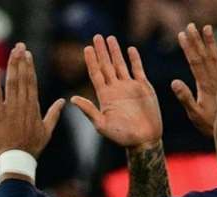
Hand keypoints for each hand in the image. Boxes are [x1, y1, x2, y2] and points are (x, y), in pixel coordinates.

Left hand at [0, 43, 64, 158]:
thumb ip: (54, 114)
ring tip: (11, 52)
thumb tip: (63, 102)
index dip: (29, 67)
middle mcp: (23, 105)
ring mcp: (11, 109)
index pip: (32, 82)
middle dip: (21, 60)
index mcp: (34, 107)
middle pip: (22, 78)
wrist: (17, 160)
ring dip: (11, 66)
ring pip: (11, 83)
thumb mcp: (47, 131)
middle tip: (19, 45)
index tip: (28, 54)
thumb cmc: (32, 147)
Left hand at [72, 35, 161, 151]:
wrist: (144, 140)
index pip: (96, 74)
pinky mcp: (143, 87)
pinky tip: (130, 49)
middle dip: (101, 52)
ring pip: (121, 65)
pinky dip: (134, 59)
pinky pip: (138, 69)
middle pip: (107, 66)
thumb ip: (89, 110)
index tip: (87, 48)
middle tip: (96, 36)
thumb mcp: (101, 125)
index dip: (91, 61)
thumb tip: (72, 98)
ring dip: (115, 52)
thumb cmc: (122, 137)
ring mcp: (129, 87)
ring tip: (110, 38)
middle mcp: (116, 89)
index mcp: (105, 96)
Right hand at [171, 23, 216, 136]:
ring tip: (207, 27)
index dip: (188, 47)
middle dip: (197, 40)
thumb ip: (185, 97)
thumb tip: (174, 82)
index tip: (182, 34)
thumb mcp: (194, 114)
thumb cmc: (210, 124)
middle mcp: (216, 78)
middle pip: (205, 55)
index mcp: (204, 85)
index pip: (194, 61)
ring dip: (211, 41)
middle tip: (190, 25)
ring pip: (216, 55)